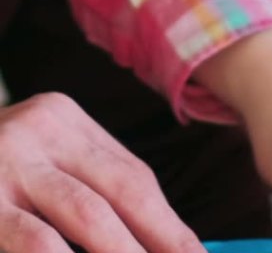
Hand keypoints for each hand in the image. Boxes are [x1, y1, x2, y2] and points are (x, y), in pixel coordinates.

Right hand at [0, 93, 204, 252]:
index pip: (133, 174)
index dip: (169, 223)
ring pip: (88, 212)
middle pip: (122, 188)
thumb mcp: (37, 164)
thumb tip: (155, 241)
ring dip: (125, 252)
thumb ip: (87, 189)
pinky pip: (35, 240)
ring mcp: (9, 162)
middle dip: (163, 237)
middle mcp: (42, 130)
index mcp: (66, 119)